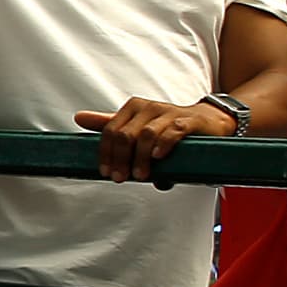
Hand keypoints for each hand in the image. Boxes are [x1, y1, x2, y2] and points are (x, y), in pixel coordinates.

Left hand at [72, 95, 231, 182]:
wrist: (208, 121)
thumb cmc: (169, 126)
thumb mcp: (137, 125)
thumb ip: (109, 123)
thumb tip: (78, 117)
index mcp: (133, 108)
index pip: (110, 131)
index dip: (106, 153)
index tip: (106, 172)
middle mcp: (148, 108)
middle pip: (126, 134)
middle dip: (120, 159)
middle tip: (121, 177)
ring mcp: (169, 113)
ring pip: (147, 134)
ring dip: (140, 158)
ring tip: (140, 175)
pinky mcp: (189, 121)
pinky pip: (173, 131)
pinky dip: (164, 144)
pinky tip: (158, 156)